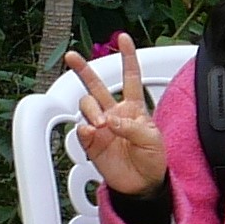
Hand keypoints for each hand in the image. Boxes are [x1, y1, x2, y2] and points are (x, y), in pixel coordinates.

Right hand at [66, 32, 165, 200]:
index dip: (127, 57)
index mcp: (134, 107)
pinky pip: (81, 129)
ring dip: (91, 110)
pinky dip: (85, 128)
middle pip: (96, 86)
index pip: (131, 77)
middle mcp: (114, 112)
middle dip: (83, 69)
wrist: (141, 185)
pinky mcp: (91, 142)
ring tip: (100, 124)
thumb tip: (111, 121)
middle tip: (71, 56)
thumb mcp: (152, 139)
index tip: (123, 38)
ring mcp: (101, 126)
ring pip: (87, 105)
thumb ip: (133, 127)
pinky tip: (93, 132)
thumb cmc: (152, 159)